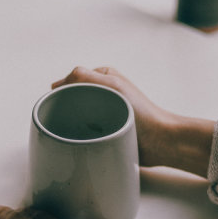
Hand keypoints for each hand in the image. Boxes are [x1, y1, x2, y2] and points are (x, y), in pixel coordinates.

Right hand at [53, 67, 214, 175]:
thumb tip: (57, 84)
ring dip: (72, 124)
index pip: (71, 80)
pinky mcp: (106, 131)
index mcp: (104, 77)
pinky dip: (79, 135)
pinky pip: (85, 131)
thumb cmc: (141, 113)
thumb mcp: (112, 85)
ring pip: (76, 116)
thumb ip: (84, 76)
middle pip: (72, 98)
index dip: (61, 91)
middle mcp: (103, 93)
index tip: (57, 105)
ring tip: (72, 132)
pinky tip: (79, 142)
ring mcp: (104, 112)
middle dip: (65, 109)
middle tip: (63, 121)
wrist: (160, 142)